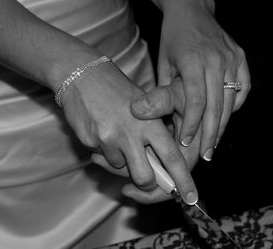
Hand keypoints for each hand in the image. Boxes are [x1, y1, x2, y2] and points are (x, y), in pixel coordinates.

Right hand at [62, 58, 197, 203]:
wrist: (81, 75)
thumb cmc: (116, 88)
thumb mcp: (142, 104)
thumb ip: (152, 131)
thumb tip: (158, 160)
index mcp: (150, 122)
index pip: (172, 157)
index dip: (183, 180)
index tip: (191, 197)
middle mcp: (131, 134)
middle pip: (145, 177)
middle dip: (146, 184)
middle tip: (144, 177)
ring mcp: (109, 139)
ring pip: (120, 167)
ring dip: (121, 158)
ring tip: (116, 132)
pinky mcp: (90, 142)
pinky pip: (102, 156)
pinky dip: (104, 150)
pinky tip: (101, 128)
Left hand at [144, 0, 250, 160]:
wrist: (192, 10)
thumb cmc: (173, 38)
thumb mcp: (163, 62)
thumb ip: (164, 90)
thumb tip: (159, 118)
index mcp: (193, 60)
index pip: (195, 100)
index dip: (191, 124)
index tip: (187, 143)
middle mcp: (216, 59)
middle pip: (216, 105)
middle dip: (210, 134)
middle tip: (206, 156)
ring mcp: (232, 57)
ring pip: (230, 100)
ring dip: (222, 124)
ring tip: (214, 144)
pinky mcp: (240, 57)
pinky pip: (243, 88)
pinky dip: (236, 105)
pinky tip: (226, 117)